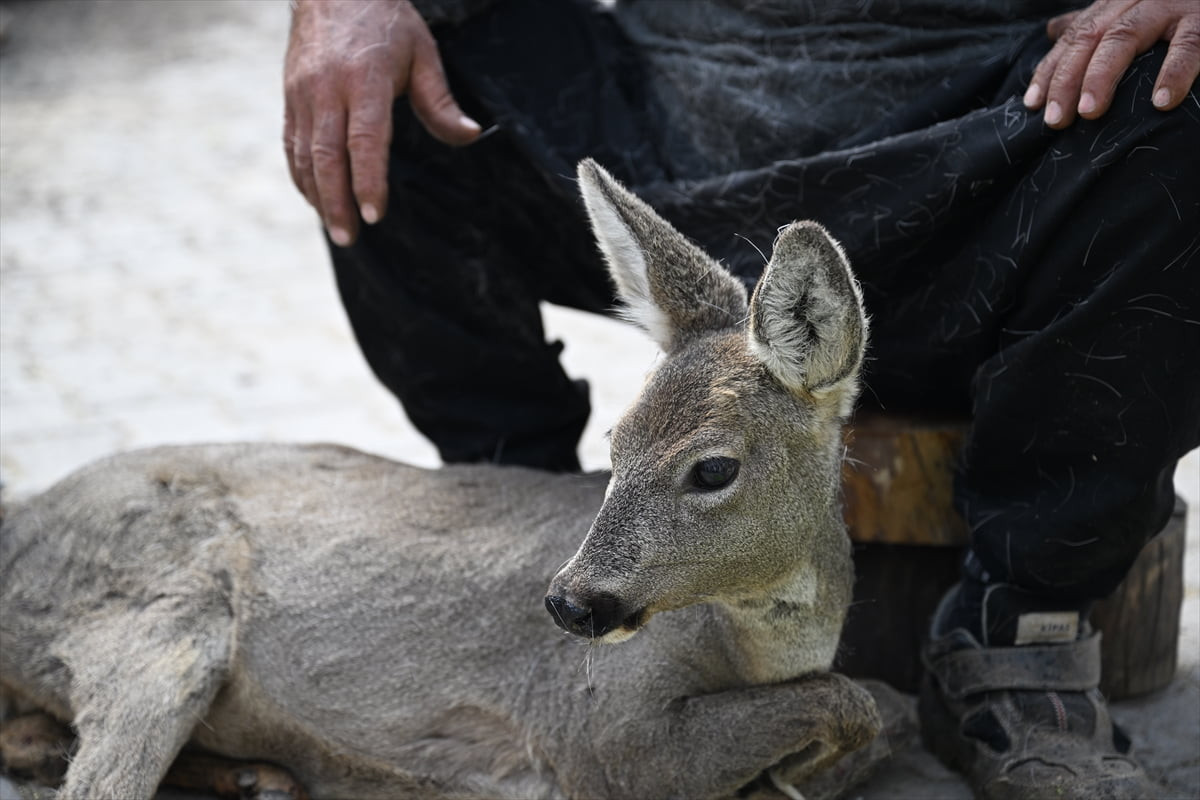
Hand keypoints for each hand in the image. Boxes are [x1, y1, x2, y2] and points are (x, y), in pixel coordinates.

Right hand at [284, 0, 480, 245]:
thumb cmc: (385, 21)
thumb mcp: (422, 52)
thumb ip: (440, 101)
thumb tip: (470, 135)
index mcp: (363, 79)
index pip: (363, 140)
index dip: (367, 180)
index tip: (374, 215)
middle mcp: (327, 89)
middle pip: (327, 157)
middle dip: (337, 202)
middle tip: (350, 237)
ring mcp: (303, 94)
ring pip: (305, 155)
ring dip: (318, 197)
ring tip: (336, 229)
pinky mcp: (289, 97)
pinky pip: (292, 145)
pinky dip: (302, 177)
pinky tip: (316, 200)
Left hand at [1023, 0, 1199, 128]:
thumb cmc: (1174, 9)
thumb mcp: (1130, 11)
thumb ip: (1094, 23)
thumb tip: (1054, 31)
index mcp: (1116, 4)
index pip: (1074, 37)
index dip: (1049, 70)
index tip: (1032, 105)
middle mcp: (1137, 0)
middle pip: (1090, 37)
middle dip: (1067, 79)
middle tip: (1056, 119)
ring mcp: (1170, 6)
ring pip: (1125, 35)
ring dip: (1102, 75)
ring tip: (1090, 112)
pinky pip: (1188, 45)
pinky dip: (1174, 72)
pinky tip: (1160, 102)